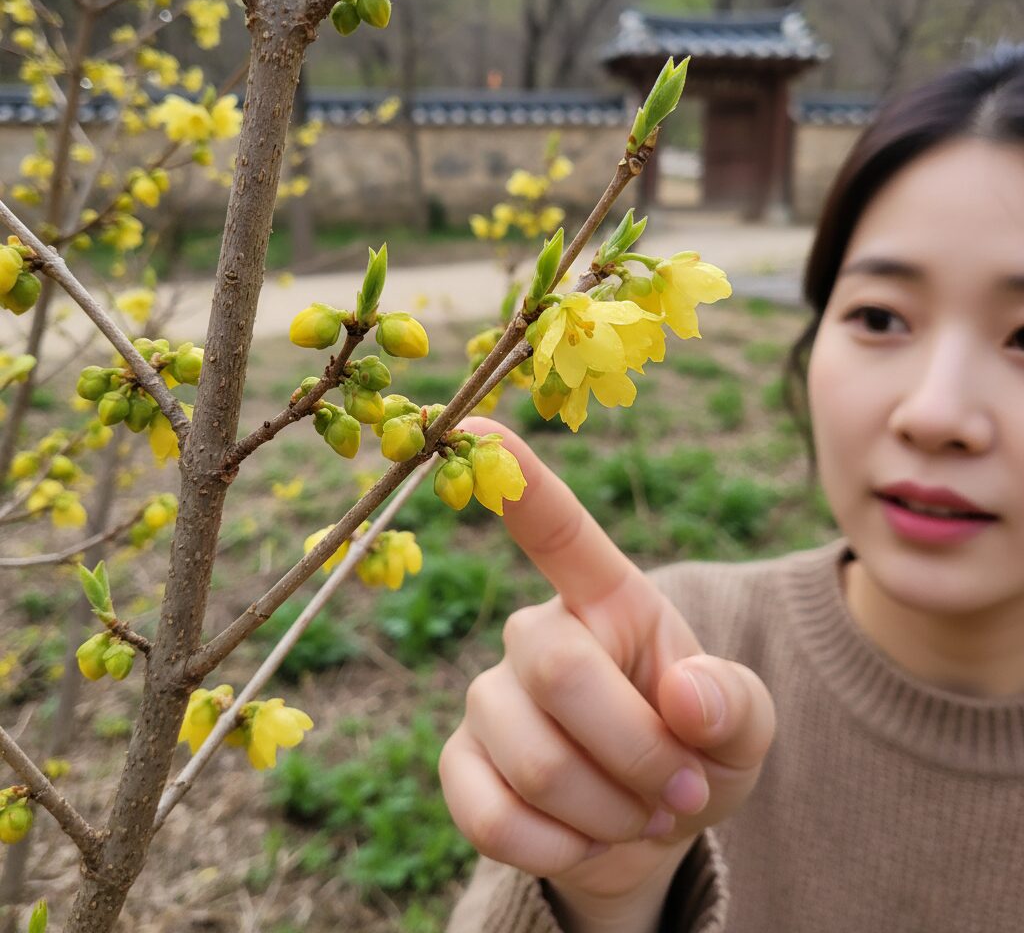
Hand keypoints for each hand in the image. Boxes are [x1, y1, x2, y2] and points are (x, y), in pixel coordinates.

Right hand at [439, 420, 776, 928]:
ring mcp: (489, 698)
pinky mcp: (459, 764)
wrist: (646, 827)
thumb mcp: (744, 727)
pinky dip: (561, 849)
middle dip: (635, 750)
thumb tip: (683, 697)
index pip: (558, 528)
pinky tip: (585, 838)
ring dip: (609, 813)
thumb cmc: (695, 751)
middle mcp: (535, 632)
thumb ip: (736, 703)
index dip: (520, 480)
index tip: (473, 426)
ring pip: (530, 757)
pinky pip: (493, 815)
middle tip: (683, 792)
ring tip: (641, 814)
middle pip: (555, 667)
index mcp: (607, 598)